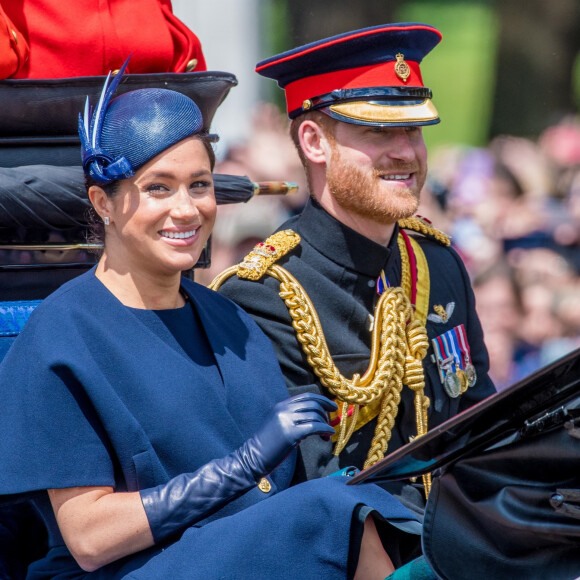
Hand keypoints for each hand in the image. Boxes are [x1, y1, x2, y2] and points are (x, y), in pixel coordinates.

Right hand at [140, 393, 336, 542]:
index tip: (331, 407)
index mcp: (279, 406)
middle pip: (313, 403)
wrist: (249, 460)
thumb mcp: (277, 426)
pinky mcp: (289, 434)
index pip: (306, 396)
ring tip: (327, 435)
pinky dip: (325, 430)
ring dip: (326, 424)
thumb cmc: (265, 448)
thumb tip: (313, 417)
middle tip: (331, 423)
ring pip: (315, 415)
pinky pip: (314, 427)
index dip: (321, 400)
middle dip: (326, 411)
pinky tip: (327, 437)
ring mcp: (285, 420)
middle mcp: (282, 409)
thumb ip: (291, 418)